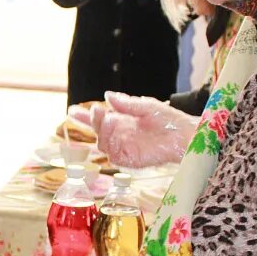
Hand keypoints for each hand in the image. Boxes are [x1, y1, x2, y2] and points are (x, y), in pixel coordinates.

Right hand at [78, 90, 198, 167]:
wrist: (184, 135)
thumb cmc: (169, 119)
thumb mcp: (146, 106)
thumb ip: (126, 103)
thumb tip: (108, 95)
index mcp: (122, 121)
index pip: (99, 120)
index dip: (85, 116)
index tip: (73, 110)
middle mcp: (120, 136)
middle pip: (97, 131)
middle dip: (93, 121)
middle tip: (96, 111)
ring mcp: (124, 148)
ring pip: (102, 144)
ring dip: (101, 132)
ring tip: (109, 120)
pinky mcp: (130, 160)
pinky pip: (113, 156)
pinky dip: (110, 147)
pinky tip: (114, 137)